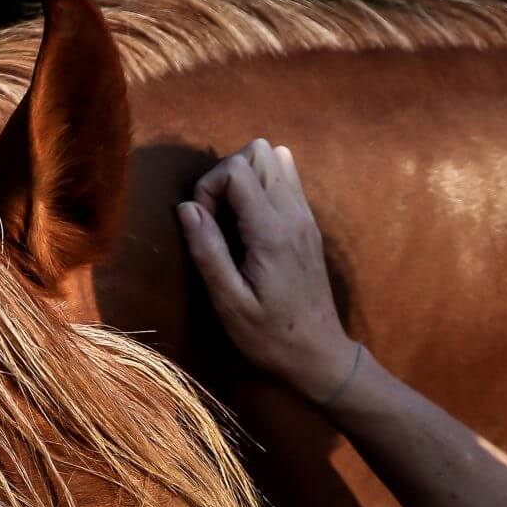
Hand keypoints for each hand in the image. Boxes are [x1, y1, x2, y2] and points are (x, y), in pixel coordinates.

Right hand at [175, 139, 359, 402]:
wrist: (319, 356)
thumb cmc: (271, 338)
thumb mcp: (230, 303)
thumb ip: (208, 252)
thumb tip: (186, 208)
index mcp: (273, 232)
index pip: (236, 169)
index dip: (208, 188)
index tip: (204, 227)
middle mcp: (294, 215)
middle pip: (259, 151)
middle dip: (226, 174)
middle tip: (217, 218)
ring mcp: (306, 217)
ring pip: (275, 158)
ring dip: (246, 178)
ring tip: (233, 218)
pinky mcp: (308, 226)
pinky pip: (286, 180)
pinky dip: (262, 188)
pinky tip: (251, 225)